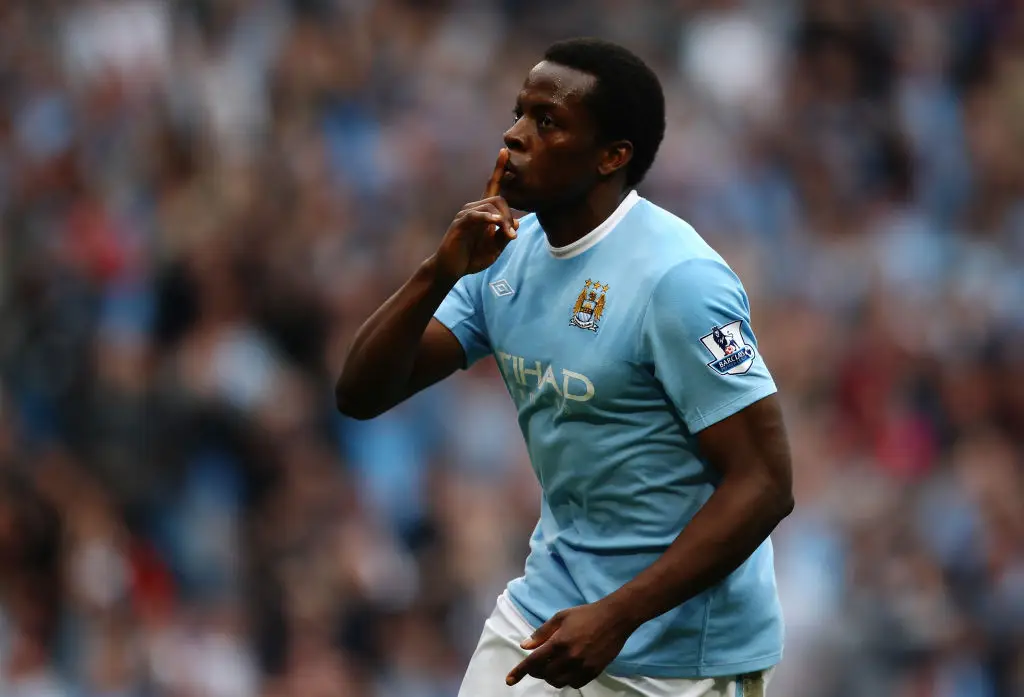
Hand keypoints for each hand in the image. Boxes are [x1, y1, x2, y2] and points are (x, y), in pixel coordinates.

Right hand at [432, 149, 518, 282]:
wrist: (450, 269)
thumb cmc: (471, 257)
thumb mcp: (495, 248)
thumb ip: (505, 235)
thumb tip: (516, 222)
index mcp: (483, 212)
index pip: (492, 185)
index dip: (499, 168)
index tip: (504, 151)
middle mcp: (474, 208)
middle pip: (499, 198)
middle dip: (509, 215)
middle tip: (511, 235)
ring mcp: (465, 215)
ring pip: (491, 206)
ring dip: (503, 221)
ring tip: (507, 237)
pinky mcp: (460, 224)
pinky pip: (476, 215)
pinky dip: (488, 217)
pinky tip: (495, 221)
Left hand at [506, 601, 633, 689]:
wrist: (614, 618)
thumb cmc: (585, 614)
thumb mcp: (560, 617)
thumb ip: (541, 633)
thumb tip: (524, 646)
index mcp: (559, 642)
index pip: (534, 661)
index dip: (520, 672)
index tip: (509, 680)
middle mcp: (570, 657)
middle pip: (545, 674)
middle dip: (536, 671)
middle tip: (536, 664)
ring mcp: (583, 667)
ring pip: (558, 682)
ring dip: (550, 677)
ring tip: (551, 667)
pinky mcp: (594, 672)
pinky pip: (574, 684)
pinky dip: (566, 680)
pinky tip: (566, 669)